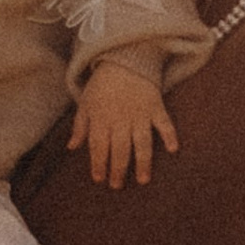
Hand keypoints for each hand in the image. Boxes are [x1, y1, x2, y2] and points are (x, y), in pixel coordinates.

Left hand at [69, 60, 180, 186]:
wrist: (124, 58)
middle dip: (117, 169)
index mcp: (101, 118)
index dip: (98, 163)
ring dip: (142, 162)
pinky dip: (170, 134)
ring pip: (141, 143)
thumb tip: (71, 147)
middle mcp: (120, 119)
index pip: (98, 146)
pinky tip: (173, 149)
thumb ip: (80, 126)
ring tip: (142, 180)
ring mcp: (140, 114)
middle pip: (119, 149)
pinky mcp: (155, 106)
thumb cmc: (102, 84)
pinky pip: (164, 123)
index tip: (99, 178)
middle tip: (117, 185)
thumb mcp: (85, 103)